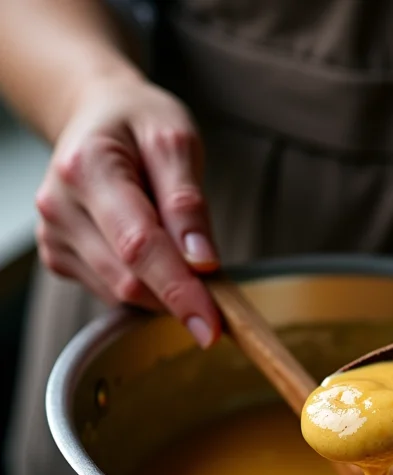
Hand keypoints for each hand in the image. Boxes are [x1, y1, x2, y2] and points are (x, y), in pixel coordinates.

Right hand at [35, 74, 220, 346]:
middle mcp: (60, 205)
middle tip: (220, 294)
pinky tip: (152, 253)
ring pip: (121, 294)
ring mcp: (55, 235)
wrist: (95, 116)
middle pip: (129, 279)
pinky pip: (113, 293)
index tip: (211, 324)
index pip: (139, 245)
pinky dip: (146, 287)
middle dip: (180, 297)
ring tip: (179, 249)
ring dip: (164, 291)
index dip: (179, 290)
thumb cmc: (139, 124)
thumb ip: (188, 202)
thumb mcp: (177, 142)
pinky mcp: (60, 257)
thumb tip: (201, 261)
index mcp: (89, 168)